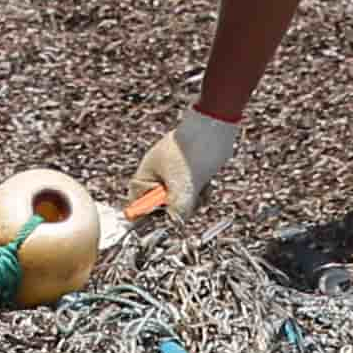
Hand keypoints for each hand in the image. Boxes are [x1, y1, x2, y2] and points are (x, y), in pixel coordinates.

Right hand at [129, 108, 245, 219]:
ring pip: (180, 202)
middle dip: (177, 207)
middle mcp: (158, 176)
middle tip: (187, 202)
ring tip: (200, 188)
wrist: (215, 127)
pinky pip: (192, 194)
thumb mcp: (183, 184)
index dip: (147, 216)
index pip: (137, 204)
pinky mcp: (190, 174)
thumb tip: (175, 225)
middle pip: (162, 207)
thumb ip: (177, 208)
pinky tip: (207, 183)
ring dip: (192, 200)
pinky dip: (201, 192)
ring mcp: (175, 175)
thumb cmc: (193, 149)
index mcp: (146, 175)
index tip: (159, 224)